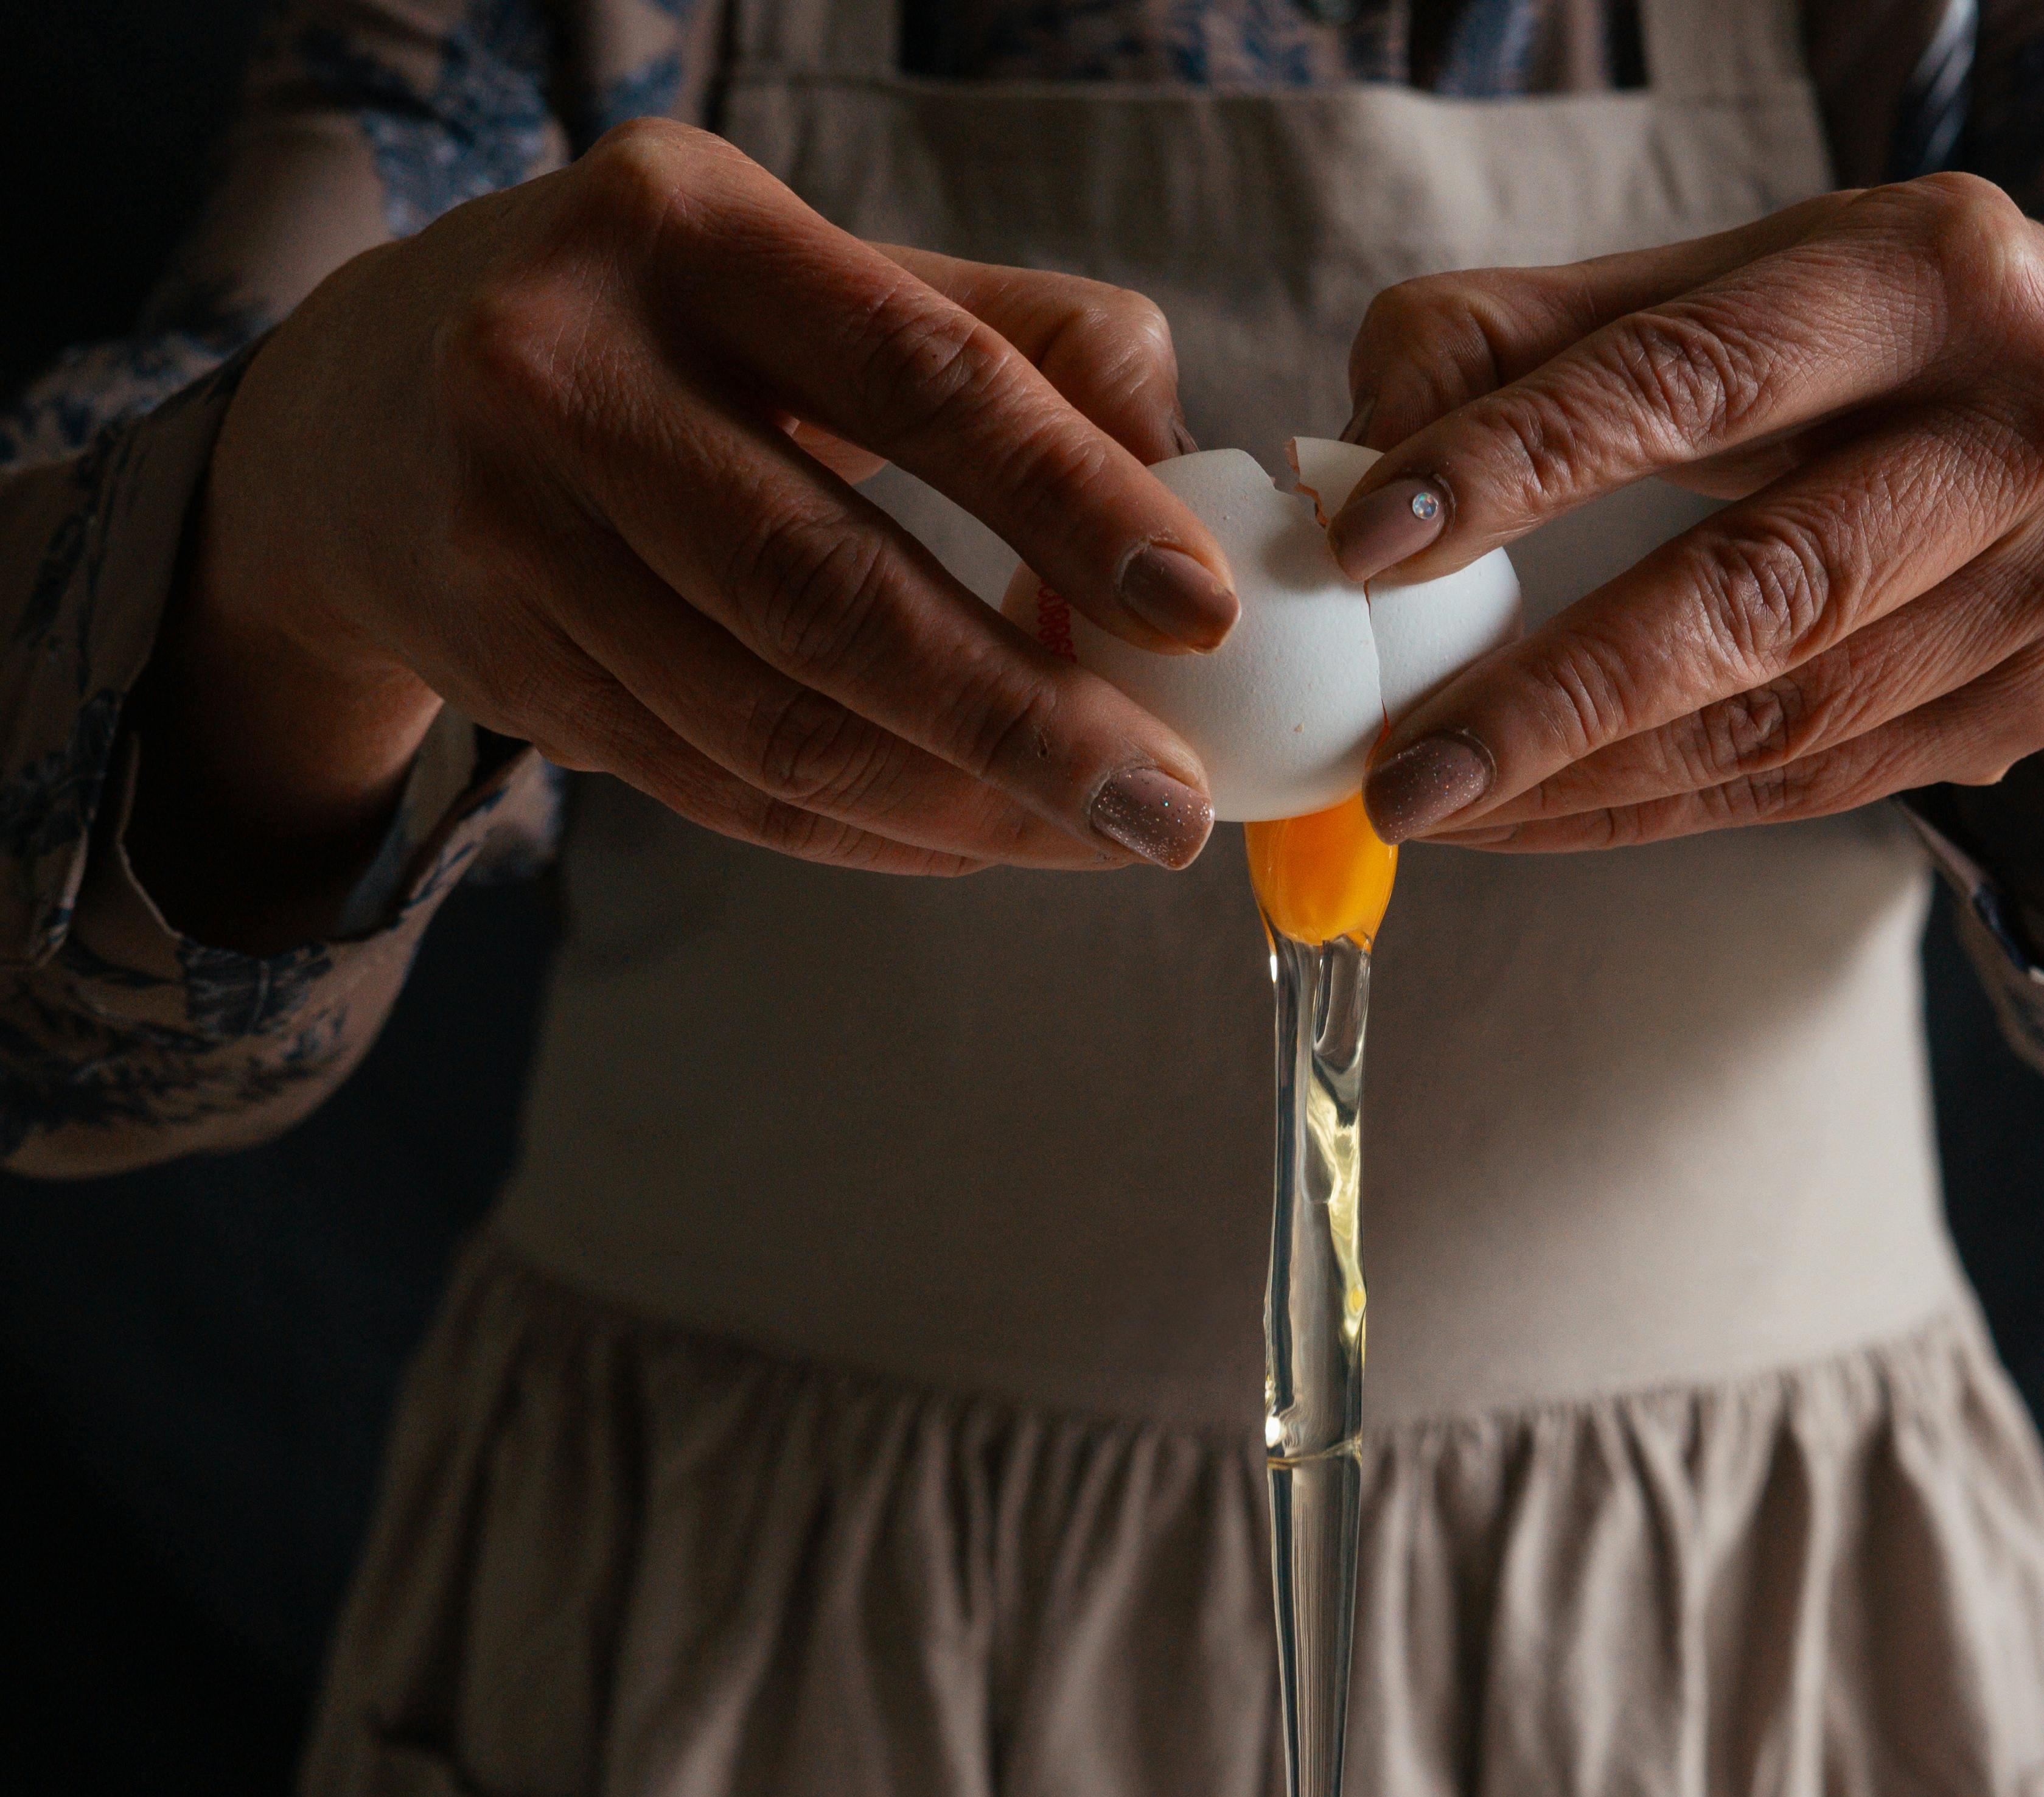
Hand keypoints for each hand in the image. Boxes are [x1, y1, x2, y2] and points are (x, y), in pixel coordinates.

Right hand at [129, 122, 1235, 948]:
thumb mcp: (809, 275)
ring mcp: (517, 532)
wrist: (368, 418)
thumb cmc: (657, 337)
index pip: (920, 376)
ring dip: (964, 808)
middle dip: (1029, 723)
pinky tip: (976, 840)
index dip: (1073, 505)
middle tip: (1168, 806)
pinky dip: (873, 831)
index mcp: (687, 231)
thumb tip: (1184, 476)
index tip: (1198, 607)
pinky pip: (725, 790)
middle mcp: (571, 371)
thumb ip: (1011, 342)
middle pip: (835, 595)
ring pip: (778, 725)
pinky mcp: (509, 666)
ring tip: (1101, 835)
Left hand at [1330, 178, 2043, 939]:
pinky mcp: (2040, 706)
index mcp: (1935, 274)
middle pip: (1759, 592)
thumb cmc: (1874, 350)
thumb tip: (1361, 446)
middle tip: (1401, 771)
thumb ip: (1537, 337)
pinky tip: (1536, 822)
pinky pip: (1809, 791)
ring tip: (1439, 804)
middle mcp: (2030, 426)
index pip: (1690, 373)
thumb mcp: (1735, 285)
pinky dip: (1652, 815)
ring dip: (1584, 784)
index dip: (1520, 461)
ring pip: (1780, 724)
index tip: (1370, 543)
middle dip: (1553, 697)